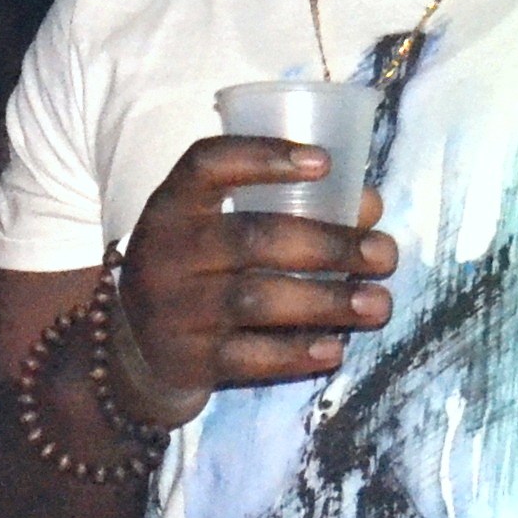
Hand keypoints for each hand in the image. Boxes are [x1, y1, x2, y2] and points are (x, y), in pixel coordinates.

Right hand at [107, 139, 397, 426]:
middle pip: (253, 238)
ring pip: (257, 300)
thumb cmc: (197, 271)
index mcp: (173, 205)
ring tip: (378, 303)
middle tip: (383, 254)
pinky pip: (248, 356)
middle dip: (329, 244)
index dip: (264, 156)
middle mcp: (166, 251)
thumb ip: (284, 209)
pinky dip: (297, 353)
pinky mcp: (188, 360)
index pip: (207, 164)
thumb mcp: (216, 229)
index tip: (325, 162)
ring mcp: (175, 309)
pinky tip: (335, 348)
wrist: (134, 351)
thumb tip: (370, 205)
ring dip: (327, 300)